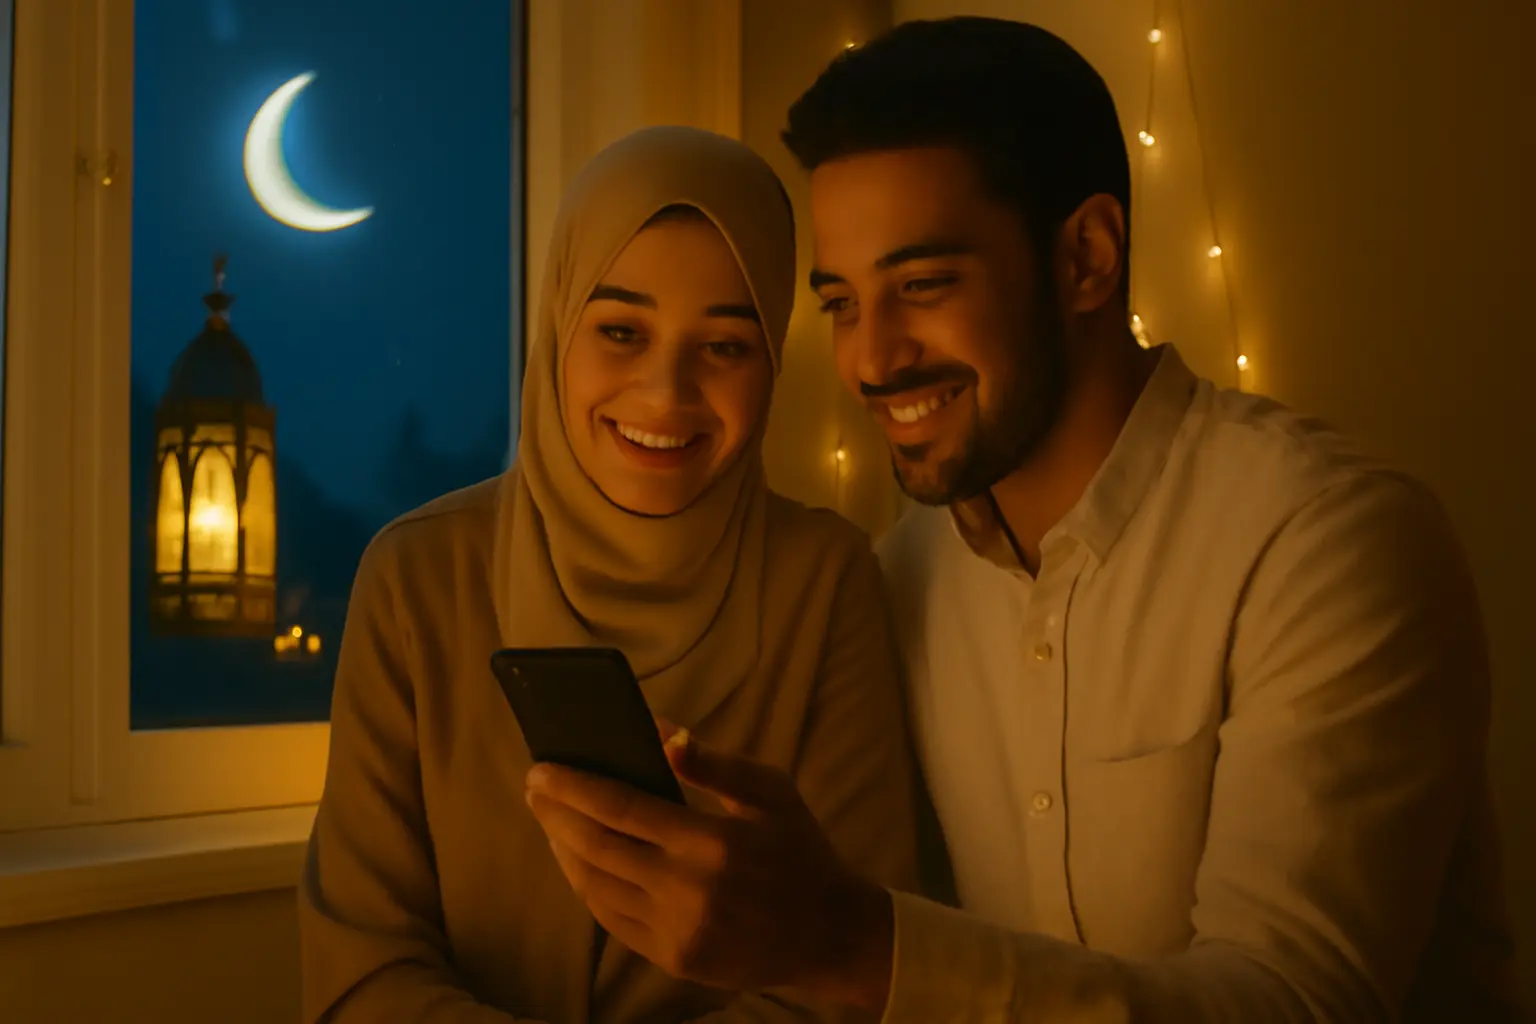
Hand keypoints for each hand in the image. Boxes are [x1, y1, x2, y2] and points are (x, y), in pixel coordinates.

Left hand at [524, 724, 893, 1009]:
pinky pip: (613, 921)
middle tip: (535, 788)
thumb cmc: (801, 849)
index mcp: (712, 842)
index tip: (542, 769)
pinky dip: (589, 887)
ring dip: (565, 851)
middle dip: (556, 815)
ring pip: (597, 887)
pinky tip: (581, 862)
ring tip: (551, 821)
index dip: (574, 787)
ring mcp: (678, 931)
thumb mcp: (771, 791)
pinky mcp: (674, 960)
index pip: (622, 808)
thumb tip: (661, 732)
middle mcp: (688, 891)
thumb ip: (714, 763)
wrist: (830, 932)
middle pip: (597, 847)